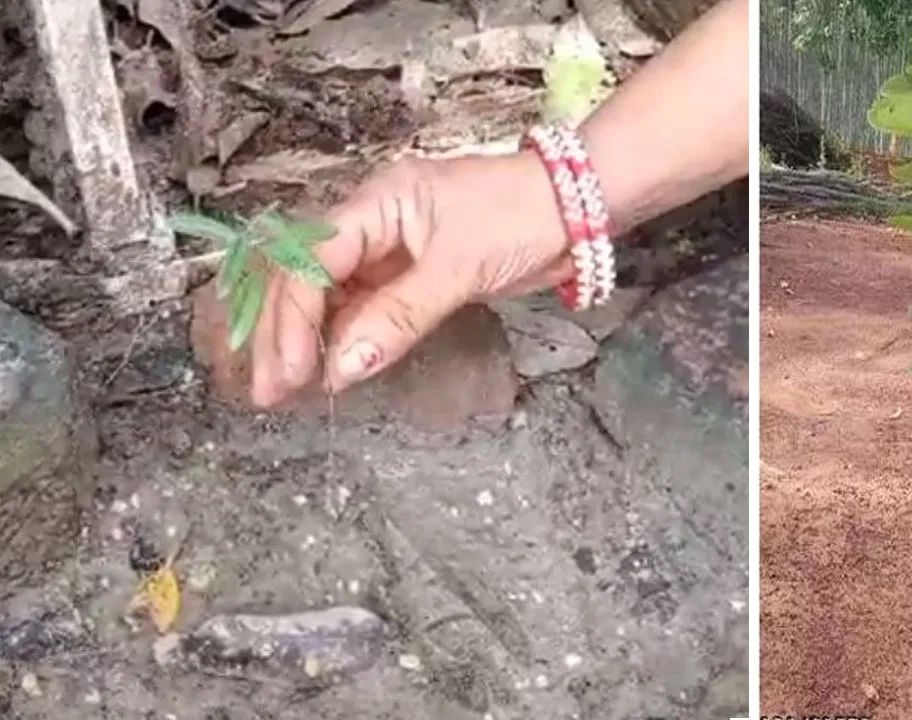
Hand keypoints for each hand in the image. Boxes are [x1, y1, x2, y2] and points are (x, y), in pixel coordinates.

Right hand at [249, 150, 569, 406]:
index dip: (290, 317)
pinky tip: (327, 370)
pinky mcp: (405, 274)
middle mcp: (368, 222)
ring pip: (325, 295)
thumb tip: (343, 368)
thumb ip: (399, 317)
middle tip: (269, 392)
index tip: (288, 372)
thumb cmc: (519, 220)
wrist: (574, 209)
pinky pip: (358, 306)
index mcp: (374, 203)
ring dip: (304, 340)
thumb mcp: (459, 268)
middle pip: (303, 276)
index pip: (309, 260)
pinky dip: (341, 338)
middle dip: (281, 332)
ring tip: (285, 390)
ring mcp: (384, 249)